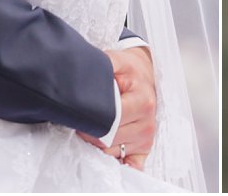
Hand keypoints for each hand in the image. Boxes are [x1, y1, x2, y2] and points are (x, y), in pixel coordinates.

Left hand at [78, 46, 155, 167]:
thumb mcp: (116, 61)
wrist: (146, 73)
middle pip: (109, 141)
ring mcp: (147, 138)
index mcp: (142, 102)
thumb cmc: (129, 70)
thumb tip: (83, 79)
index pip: (110, 122)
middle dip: (90, 133)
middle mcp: (147, 123)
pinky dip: (118, 164)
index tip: (79, 115)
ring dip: (98, 145)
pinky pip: (131, 166)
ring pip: (112, 153)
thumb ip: (101, 68)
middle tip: (82, 122)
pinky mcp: (145, 147)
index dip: (90, 121)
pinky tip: (108, 155)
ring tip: (93, 129)